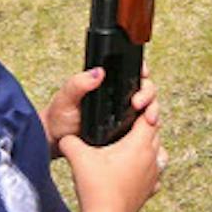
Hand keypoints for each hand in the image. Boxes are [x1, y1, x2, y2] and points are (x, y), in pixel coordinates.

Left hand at [43, 70, 158, 148]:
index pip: (132, 71)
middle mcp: (120, 96)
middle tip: (138, 104)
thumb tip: (98, 72)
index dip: (142, 70)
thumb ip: (78, 84)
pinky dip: (152, 129)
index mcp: (108, 83)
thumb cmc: (60, 116)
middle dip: (148, 94)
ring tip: (150, 120)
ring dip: (154, 111)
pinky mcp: (128, 130)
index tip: (144, 74)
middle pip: (146, 89)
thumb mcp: (65, 98)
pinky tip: (150, 133)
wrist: (57, 141)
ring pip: (149, 107)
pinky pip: (145, 127)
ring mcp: (125, 113)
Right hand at [56, 90, 164, 211]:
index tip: (131, 108)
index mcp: (140, 143)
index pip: (147, 117)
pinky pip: (156, 173)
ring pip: (158, 152)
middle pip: (154, 133)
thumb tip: (64, 137)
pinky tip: (135, 171)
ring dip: (148, 147)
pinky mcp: (150, 189)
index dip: (140, 110)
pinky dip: (148, 168)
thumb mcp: (79, 158)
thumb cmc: (96, 187)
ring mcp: (154, 174)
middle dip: (143, 127)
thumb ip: (70, 142)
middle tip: (127, 126)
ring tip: (131, 147)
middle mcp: (152, 156)